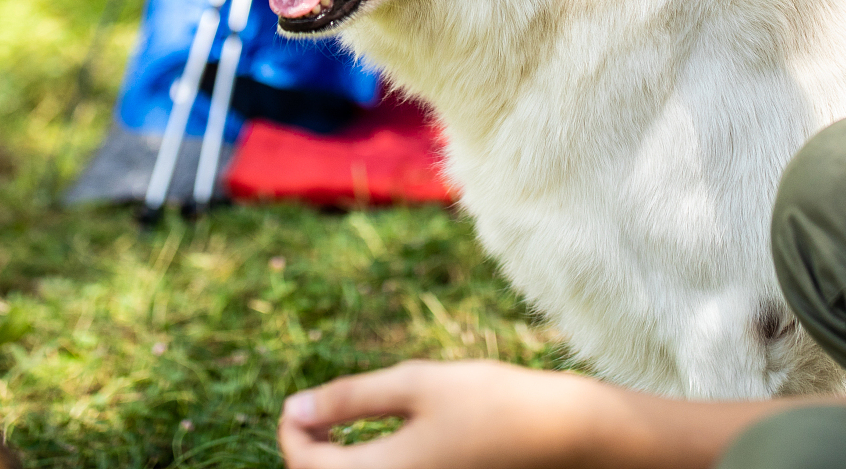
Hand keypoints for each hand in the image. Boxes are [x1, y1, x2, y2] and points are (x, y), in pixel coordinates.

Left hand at [279, 360, 616, 468]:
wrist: (555, 434)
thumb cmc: (489, 400)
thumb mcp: (415, 384)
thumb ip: (350, 398)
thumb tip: (294, 407)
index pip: (306, 466)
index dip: (290, 433)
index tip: (295, 402)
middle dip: (306, 452)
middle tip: (311, 413)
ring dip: (331, 465)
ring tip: (335, 426)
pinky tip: (372, 443)